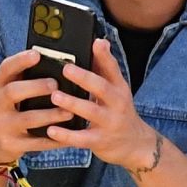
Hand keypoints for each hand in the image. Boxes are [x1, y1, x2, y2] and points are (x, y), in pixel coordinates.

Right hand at [0, 48, 76, 167]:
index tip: (37, 54)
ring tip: (70, 112)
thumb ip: (22, 78)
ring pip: (28, 119)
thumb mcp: (5, 91)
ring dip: (51, 115)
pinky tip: (70, 135)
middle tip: (56, 85)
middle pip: (13, 92)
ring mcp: (2, 126)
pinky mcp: (11, 144)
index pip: (5, 69)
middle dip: (36, 87)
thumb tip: (55, 61)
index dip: (20, 60)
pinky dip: (55, 140)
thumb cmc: (5, 109)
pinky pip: (36, 142)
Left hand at [47, 39, 161, 168]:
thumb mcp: (116, 91)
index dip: (105, 56)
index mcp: (119, 89)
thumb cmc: (118, 112)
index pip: (113, 69)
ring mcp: (110, 123)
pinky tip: (51, 130)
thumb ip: (104, 70)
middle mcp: (117, 104)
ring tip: (55, 96)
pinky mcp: (100, 141)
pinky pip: (82, 138)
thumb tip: (98, 41)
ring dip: (73, 104)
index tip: (95, 43)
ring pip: (91, 112)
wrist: (135, 144)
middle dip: (85, 78)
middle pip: (103, 88)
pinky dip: (66, 135)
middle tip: (66, 69)